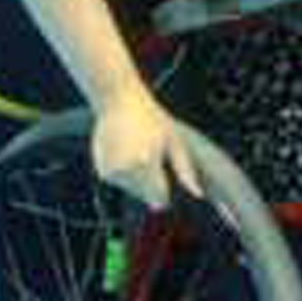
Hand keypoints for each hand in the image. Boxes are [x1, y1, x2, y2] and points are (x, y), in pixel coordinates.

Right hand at [91, 93, 203, 209]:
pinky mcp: (102, 171)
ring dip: (138, 178)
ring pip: (132, 190)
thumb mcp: (175, 141)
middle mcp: (126, 171)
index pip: (160, 198)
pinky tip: (127, 150)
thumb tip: (199, 194)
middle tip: (150, 152)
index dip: (165, 192)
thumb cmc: (153, 119)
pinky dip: (125, 173)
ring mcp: (112, 172)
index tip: (165, 176)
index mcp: (146, 165)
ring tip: (138, 148)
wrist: (119, 101)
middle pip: (145, 195)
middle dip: (151, 183)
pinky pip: (120, 182)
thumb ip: (186, 170)